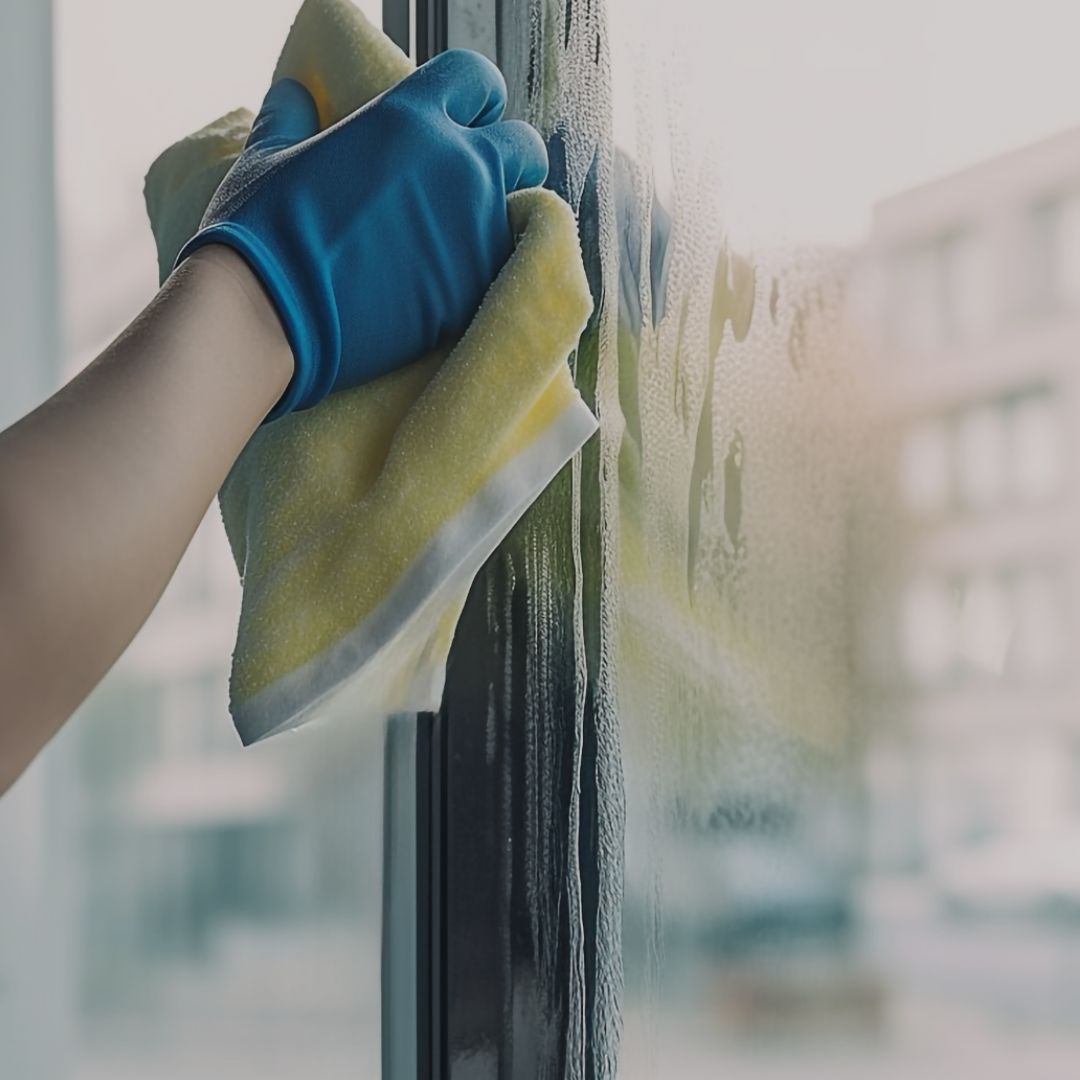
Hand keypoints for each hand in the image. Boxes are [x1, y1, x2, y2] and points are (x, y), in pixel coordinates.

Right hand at [177, 49, 548, 418]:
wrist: (272, 315)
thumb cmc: (263, 233)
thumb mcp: (269, 157)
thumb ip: (292, 118)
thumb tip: (295, 95)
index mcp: (411, 117)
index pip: (477, 79)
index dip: (472, 99)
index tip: (460, 121)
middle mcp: (458, 166)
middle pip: (524, 146)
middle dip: (506, 160)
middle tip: (470, 186)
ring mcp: (474, 232)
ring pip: (519, 216)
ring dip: (494, 223)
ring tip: (452, 243)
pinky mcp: (473, 291)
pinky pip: (500, 272)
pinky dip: (481, 274)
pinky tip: (446, 284)